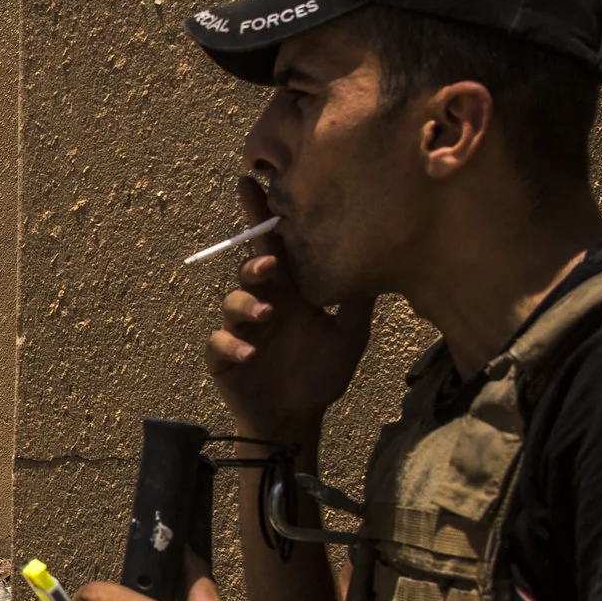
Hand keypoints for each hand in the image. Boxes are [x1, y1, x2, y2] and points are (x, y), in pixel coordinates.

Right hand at [206, 177, 373, 443]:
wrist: (298, 418)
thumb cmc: (320, 373)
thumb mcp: (350, 333)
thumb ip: (358, 298)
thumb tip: (382, 254)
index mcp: (289, 291)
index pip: (275, 246)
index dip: (261, 216)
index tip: (251, 181)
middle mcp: (263, 303)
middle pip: (250, 269)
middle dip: (255, 261)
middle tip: (269, 263)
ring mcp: (241, 329)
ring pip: (232, 302)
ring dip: (246, 304)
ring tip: (267, 314)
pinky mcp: (224, 357)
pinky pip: (219, 343)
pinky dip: (231, 344)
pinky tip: (248, 352)